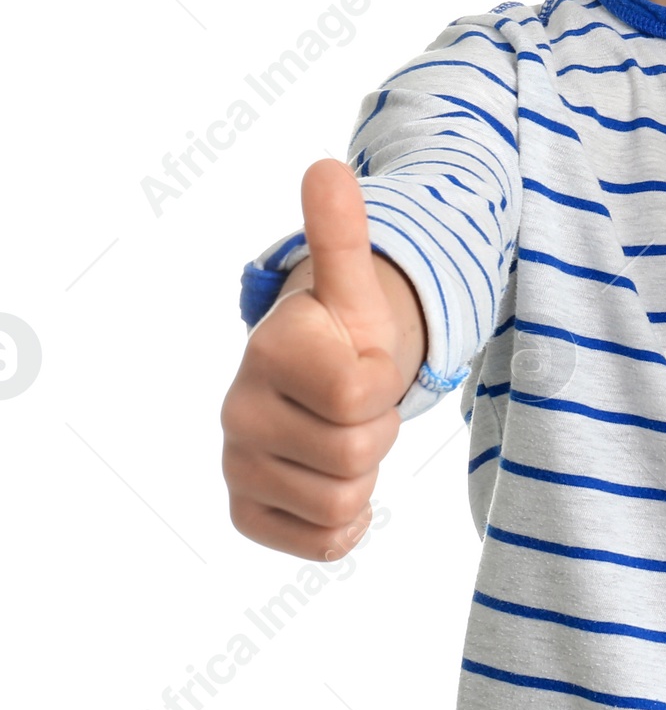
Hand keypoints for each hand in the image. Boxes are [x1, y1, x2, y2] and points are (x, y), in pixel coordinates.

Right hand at [220, 160, 413, 560]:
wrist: (322, 379)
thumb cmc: (345, 332)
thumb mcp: (356, 285)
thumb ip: (343, 235)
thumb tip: (327, 167)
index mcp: (271, 350)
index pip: (361, 394)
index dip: (383, 381)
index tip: (363, 361)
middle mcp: (238, 411)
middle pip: (355, 453)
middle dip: (377, 430)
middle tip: (358, 404)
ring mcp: (238, 466)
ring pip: (342, 502)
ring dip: (363, 472)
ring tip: (342, 432)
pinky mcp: (247, 513)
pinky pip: (323, 542)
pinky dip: (347, 520)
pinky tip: (334, 479)